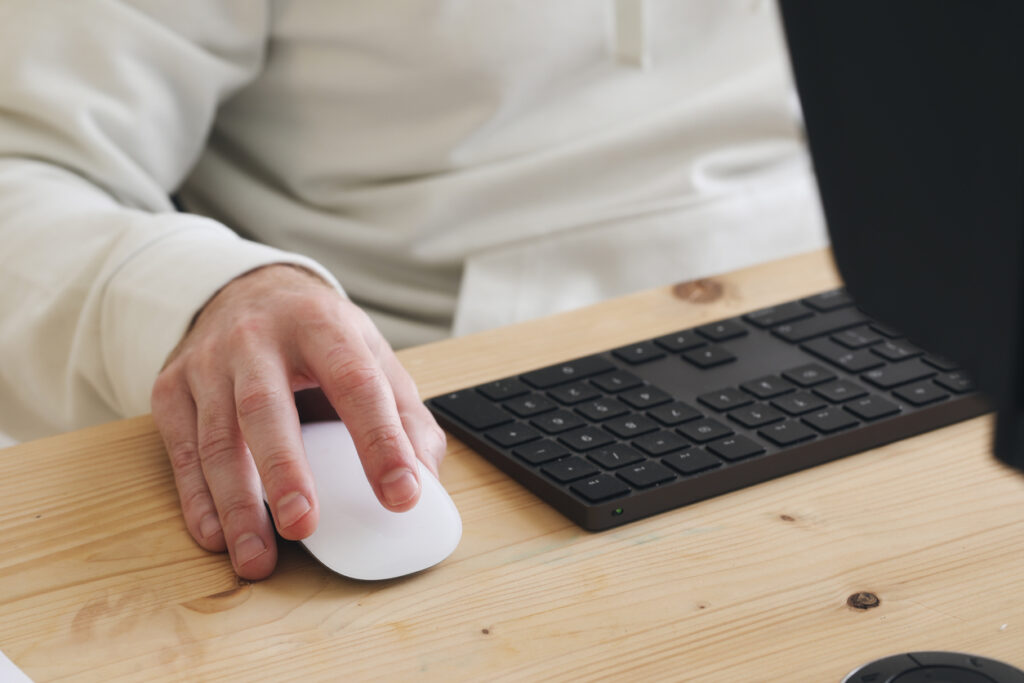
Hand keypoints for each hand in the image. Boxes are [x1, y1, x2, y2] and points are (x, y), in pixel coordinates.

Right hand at [151, 265, 445, 579]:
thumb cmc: (319, 336)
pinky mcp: (172, 387)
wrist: (250, 291)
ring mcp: (209, 362)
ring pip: (217, 438)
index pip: (356, 382)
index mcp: (322, 325)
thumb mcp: (371, 355)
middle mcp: (258, 338)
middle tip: (304, 526)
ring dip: (236, 504)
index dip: (380, 440)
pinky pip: (181, 449)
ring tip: (257, 557)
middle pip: (266, 407)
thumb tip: (425, 482)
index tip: (402, 495)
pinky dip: (196, 499)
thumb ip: (405, 416)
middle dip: (284, 470)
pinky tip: (216, 535)